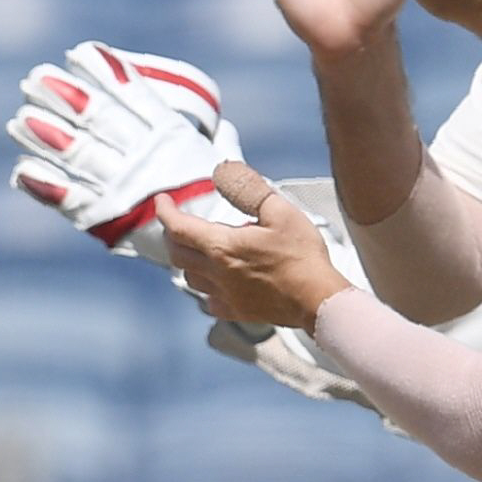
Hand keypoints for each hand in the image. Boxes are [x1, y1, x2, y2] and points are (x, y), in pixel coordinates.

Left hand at [5, 41, 246, 263]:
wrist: (232, 257)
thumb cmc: (227, 208)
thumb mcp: (226, 166)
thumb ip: (218, 142)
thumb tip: (221, 124)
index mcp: (174, 140)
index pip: (135, 99)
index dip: (106, 75)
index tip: (79, 52)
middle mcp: (147, 160)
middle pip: (100, 122)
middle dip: (66, 98)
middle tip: (35, 78)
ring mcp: (127, 190)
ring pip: (82, 156)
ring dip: (48, 137)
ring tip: (20, 119)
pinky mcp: (112, 221)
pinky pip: (76, 202)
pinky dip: (48, 187)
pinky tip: (22, 170)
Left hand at [159, 161, 350, 330]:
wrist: (319, 301)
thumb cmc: (303, 256)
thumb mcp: (280, 211)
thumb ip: (249, 190)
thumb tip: (225, 170)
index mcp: (222, 247)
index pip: (178, 227)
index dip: (165, 211)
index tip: (161, 200)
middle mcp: (217, 273)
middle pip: (177, 253)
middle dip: (173, 234)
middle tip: (180, 222)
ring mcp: (226, 296)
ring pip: (190, 278)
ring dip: (188, 260)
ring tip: (201, 249)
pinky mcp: (238, 312)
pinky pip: (209, 301)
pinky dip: (205, 288)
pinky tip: (217, 281)